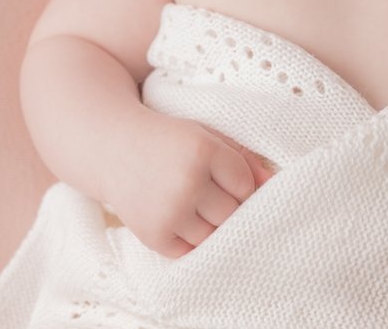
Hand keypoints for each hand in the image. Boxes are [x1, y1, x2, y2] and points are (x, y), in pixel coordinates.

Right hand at [103, 113, 274, 258]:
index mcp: (203, 150)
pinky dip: (190, 240)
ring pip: (215, 236)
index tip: (222, 176)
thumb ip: (243, 159)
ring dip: (210, 225)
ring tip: (193, 205)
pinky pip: (191, 251)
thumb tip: (274, 185)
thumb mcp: (206, 136)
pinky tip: (180, 218)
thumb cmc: (169, 141)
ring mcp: (169, 211)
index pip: (245, 185)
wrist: (113, 148)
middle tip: (207, 192)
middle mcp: (187, 182)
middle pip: (233, 214)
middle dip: (227, 206)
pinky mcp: (154, 235)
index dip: (239, 183)